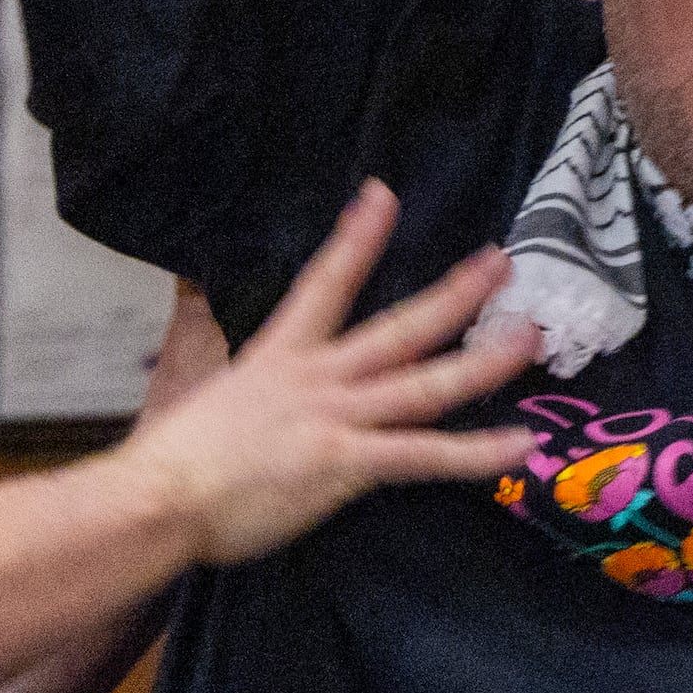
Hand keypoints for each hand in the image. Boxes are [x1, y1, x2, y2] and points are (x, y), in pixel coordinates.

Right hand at [114, 181, 535, 563]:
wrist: (162, 497)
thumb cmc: (175, 458)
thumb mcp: (199, 390)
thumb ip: (228, 369)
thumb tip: (222, 353)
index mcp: (279, 355)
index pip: (324, 283)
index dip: (356, 239)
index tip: (384, 195)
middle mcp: (317, 377)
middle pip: (399, 327)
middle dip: (455, 293)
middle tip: (502, 263)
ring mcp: (336, 417)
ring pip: (425, 383)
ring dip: (484, 361)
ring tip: (530, 338)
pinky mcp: (346, 463)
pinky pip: (424, 455)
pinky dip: (476, 454)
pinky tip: (519, 446)